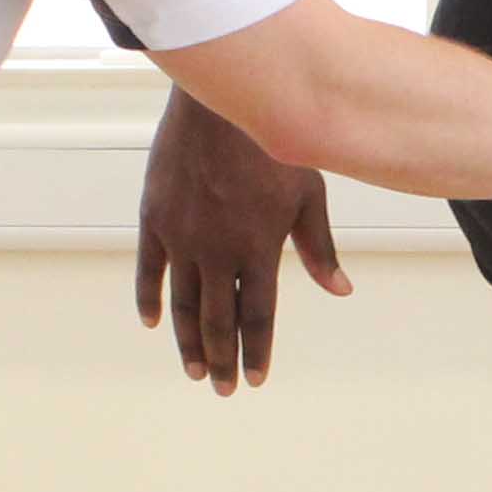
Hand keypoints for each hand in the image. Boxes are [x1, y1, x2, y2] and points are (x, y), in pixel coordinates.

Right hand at [138, 91, 345, 393]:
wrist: (222, 102)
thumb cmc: (273, 145)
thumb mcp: (308, 194)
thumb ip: (318, 247)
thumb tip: (341, 289)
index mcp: (257, 249)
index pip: (256, 315)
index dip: (256, 351)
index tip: (255, 379)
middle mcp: (217, 251)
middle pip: (217, 319)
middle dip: (222, 358)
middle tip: (222, 389)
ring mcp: (182, 237)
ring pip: (182, 304)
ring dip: (188, 341)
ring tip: (194, 370)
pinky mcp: (155, 217)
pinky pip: (149, 269)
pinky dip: (150, 298)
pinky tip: (153, 323)